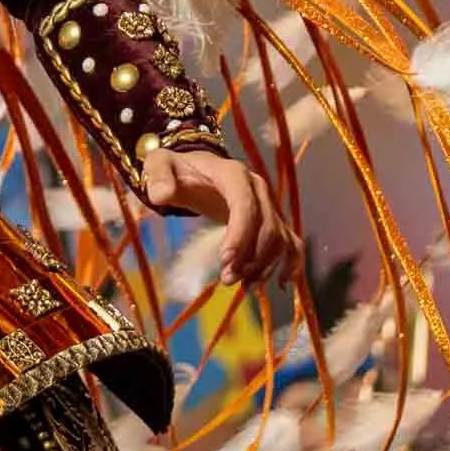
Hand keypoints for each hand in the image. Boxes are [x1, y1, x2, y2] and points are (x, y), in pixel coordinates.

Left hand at [137, 142, 300, 288]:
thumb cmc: (179, 169)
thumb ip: (158, 176)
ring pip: (280, 238)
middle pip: (266, 225)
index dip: (240, 234)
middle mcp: (259, 188)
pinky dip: (291, 263)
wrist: (198, 168)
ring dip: (265, 265)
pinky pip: (291, 242)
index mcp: (233, 174)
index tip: (225, 261)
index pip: (244, 204)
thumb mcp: (161, 165)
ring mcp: (269, 204)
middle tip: (227, 280)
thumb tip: (160, 195)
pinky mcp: (273, 220)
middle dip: (250, 256)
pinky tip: (282, 284)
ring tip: (242, 285)